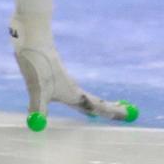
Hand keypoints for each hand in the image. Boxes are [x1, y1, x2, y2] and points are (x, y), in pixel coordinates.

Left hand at [9, 15, 137, 130]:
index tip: (129, 115)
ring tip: (97, 112)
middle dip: (108, 109)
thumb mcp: (37, 89)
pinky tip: (71, 97)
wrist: (33, 39)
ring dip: (93, 104)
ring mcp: (61, 81)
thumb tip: (37, 125)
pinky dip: (77, 98)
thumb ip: (38, 107)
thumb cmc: (38, 64)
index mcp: (72, 93)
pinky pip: (69, 91)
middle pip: (93, 102)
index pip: (97, 106)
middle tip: (124, 114)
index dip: (113, 112)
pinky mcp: (52, 75)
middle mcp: (70, 88)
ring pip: (82, 96)